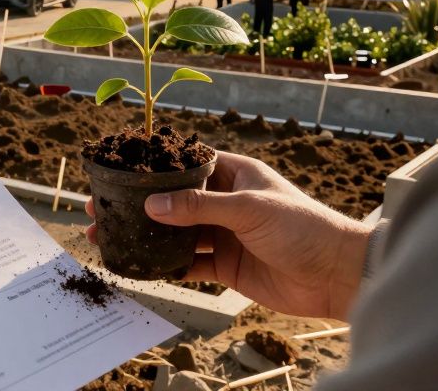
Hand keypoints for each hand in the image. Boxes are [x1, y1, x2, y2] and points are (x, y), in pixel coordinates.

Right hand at [85, 152, 370, 319]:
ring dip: (146, 234)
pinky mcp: (228, 266)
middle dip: (138, 202)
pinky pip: (190, 262)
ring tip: (109, 235)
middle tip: (100, 206)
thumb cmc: (303, 227)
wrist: (337, 275)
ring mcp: (226, 234)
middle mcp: (226, 201)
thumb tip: (152, 203)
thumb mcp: (249, 208)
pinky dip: (166, 264)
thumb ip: (199, 207)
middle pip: (173, 199)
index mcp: (234, 173)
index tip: (117, 166)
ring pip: (176, 232)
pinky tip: (140, 264)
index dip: (152, 165)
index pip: (186, 162)